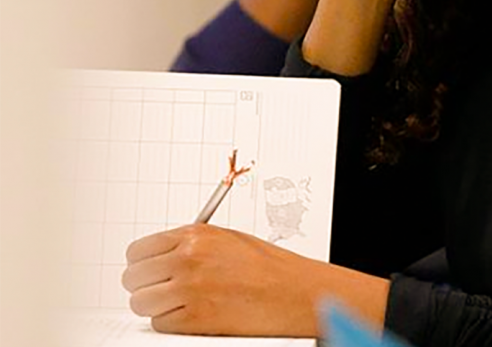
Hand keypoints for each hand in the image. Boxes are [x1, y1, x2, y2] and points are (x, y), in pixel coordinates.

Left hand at [122, 224, 321, 335]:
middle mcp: (188, 258)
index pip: (138, 250)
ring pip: (141, 303)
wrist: (291, 291)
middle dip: (145, 285)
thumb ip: (190, 244)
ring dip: (155, 306)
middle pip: (133, 278)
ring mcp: (189, 288)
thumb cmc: (266, 265)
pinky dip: (171, 322)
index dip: (141, 263)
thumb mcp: (225, 239)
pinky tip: (192, 314)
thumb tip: (159, 257)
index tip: (147, 270)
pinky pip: (159, 323)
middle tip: (162, 290)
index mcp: (194, 235)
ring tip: (178, 304)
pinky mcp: (194, 317)